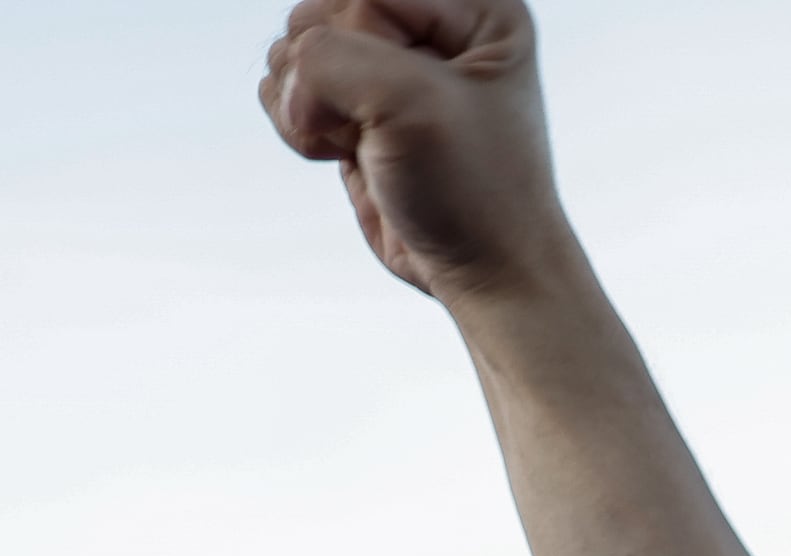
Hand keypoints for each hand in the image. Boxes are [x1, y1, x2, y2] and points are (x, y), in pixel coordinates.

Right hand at [259, 0, 577, 302]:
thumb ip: (329, 60)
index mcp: (478, 10)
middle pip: (321, 12)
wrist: (483, 272)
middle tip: (380, 128)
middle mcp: (433, 28)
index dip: (362, 43)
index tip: (408, 99)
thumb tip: (288, 77)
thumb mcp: (409, 103)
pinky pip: (284, 83)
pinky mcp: (355, 104)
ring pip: (294, 46)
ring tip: (365, 144)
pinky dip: (298, 122)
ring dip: (308, 103)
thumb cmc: (473, 189)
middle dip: (328, 75)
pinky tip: (344, 153)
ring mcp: (388, 67)